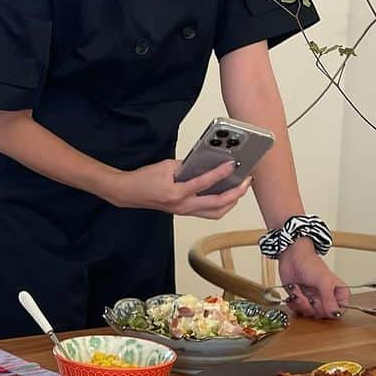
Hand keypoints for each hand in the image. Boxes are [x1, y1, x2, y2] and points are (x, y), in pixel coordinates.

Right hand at [104, 159, 251, 217]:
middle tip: (247, 182)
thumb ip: (188, 165)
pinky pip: (208, 212)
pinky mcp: (184, 211)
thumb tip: (206, 163)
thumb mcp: (166, 166)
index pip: (204, 183)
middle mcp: (183, 206)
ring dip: (231, 203)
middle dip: (235, 193)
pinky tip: (226, 195)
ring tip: (240, 189)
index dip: (221, 173)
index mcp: (177, 193)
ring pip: (215, 213)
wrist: (129, 193)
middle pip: (217, 205)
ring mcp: (184, 211)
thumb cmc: (144, 179)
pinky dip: (220, 205)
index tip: (233, 165)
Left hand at [277, 239, 348, 318]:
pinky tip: (293, 292)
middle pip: (322, 315)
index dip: (330, 312)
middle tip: (309, 296)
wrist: (291, 257)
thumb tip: (335, 314)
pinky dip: (293, 303)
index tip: (323, 304)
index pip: (340, 311)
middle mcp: (326, 298)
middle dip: (313, 306)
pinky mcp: (300, 301)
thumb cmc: (310, 264)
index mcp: (338, 293)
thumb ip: (329, 299)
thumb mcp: (323, 281)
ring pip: (309, 314)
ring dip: (301, 303)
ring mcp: (313, 300)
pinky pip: (297, 311)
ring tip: (299, 291)